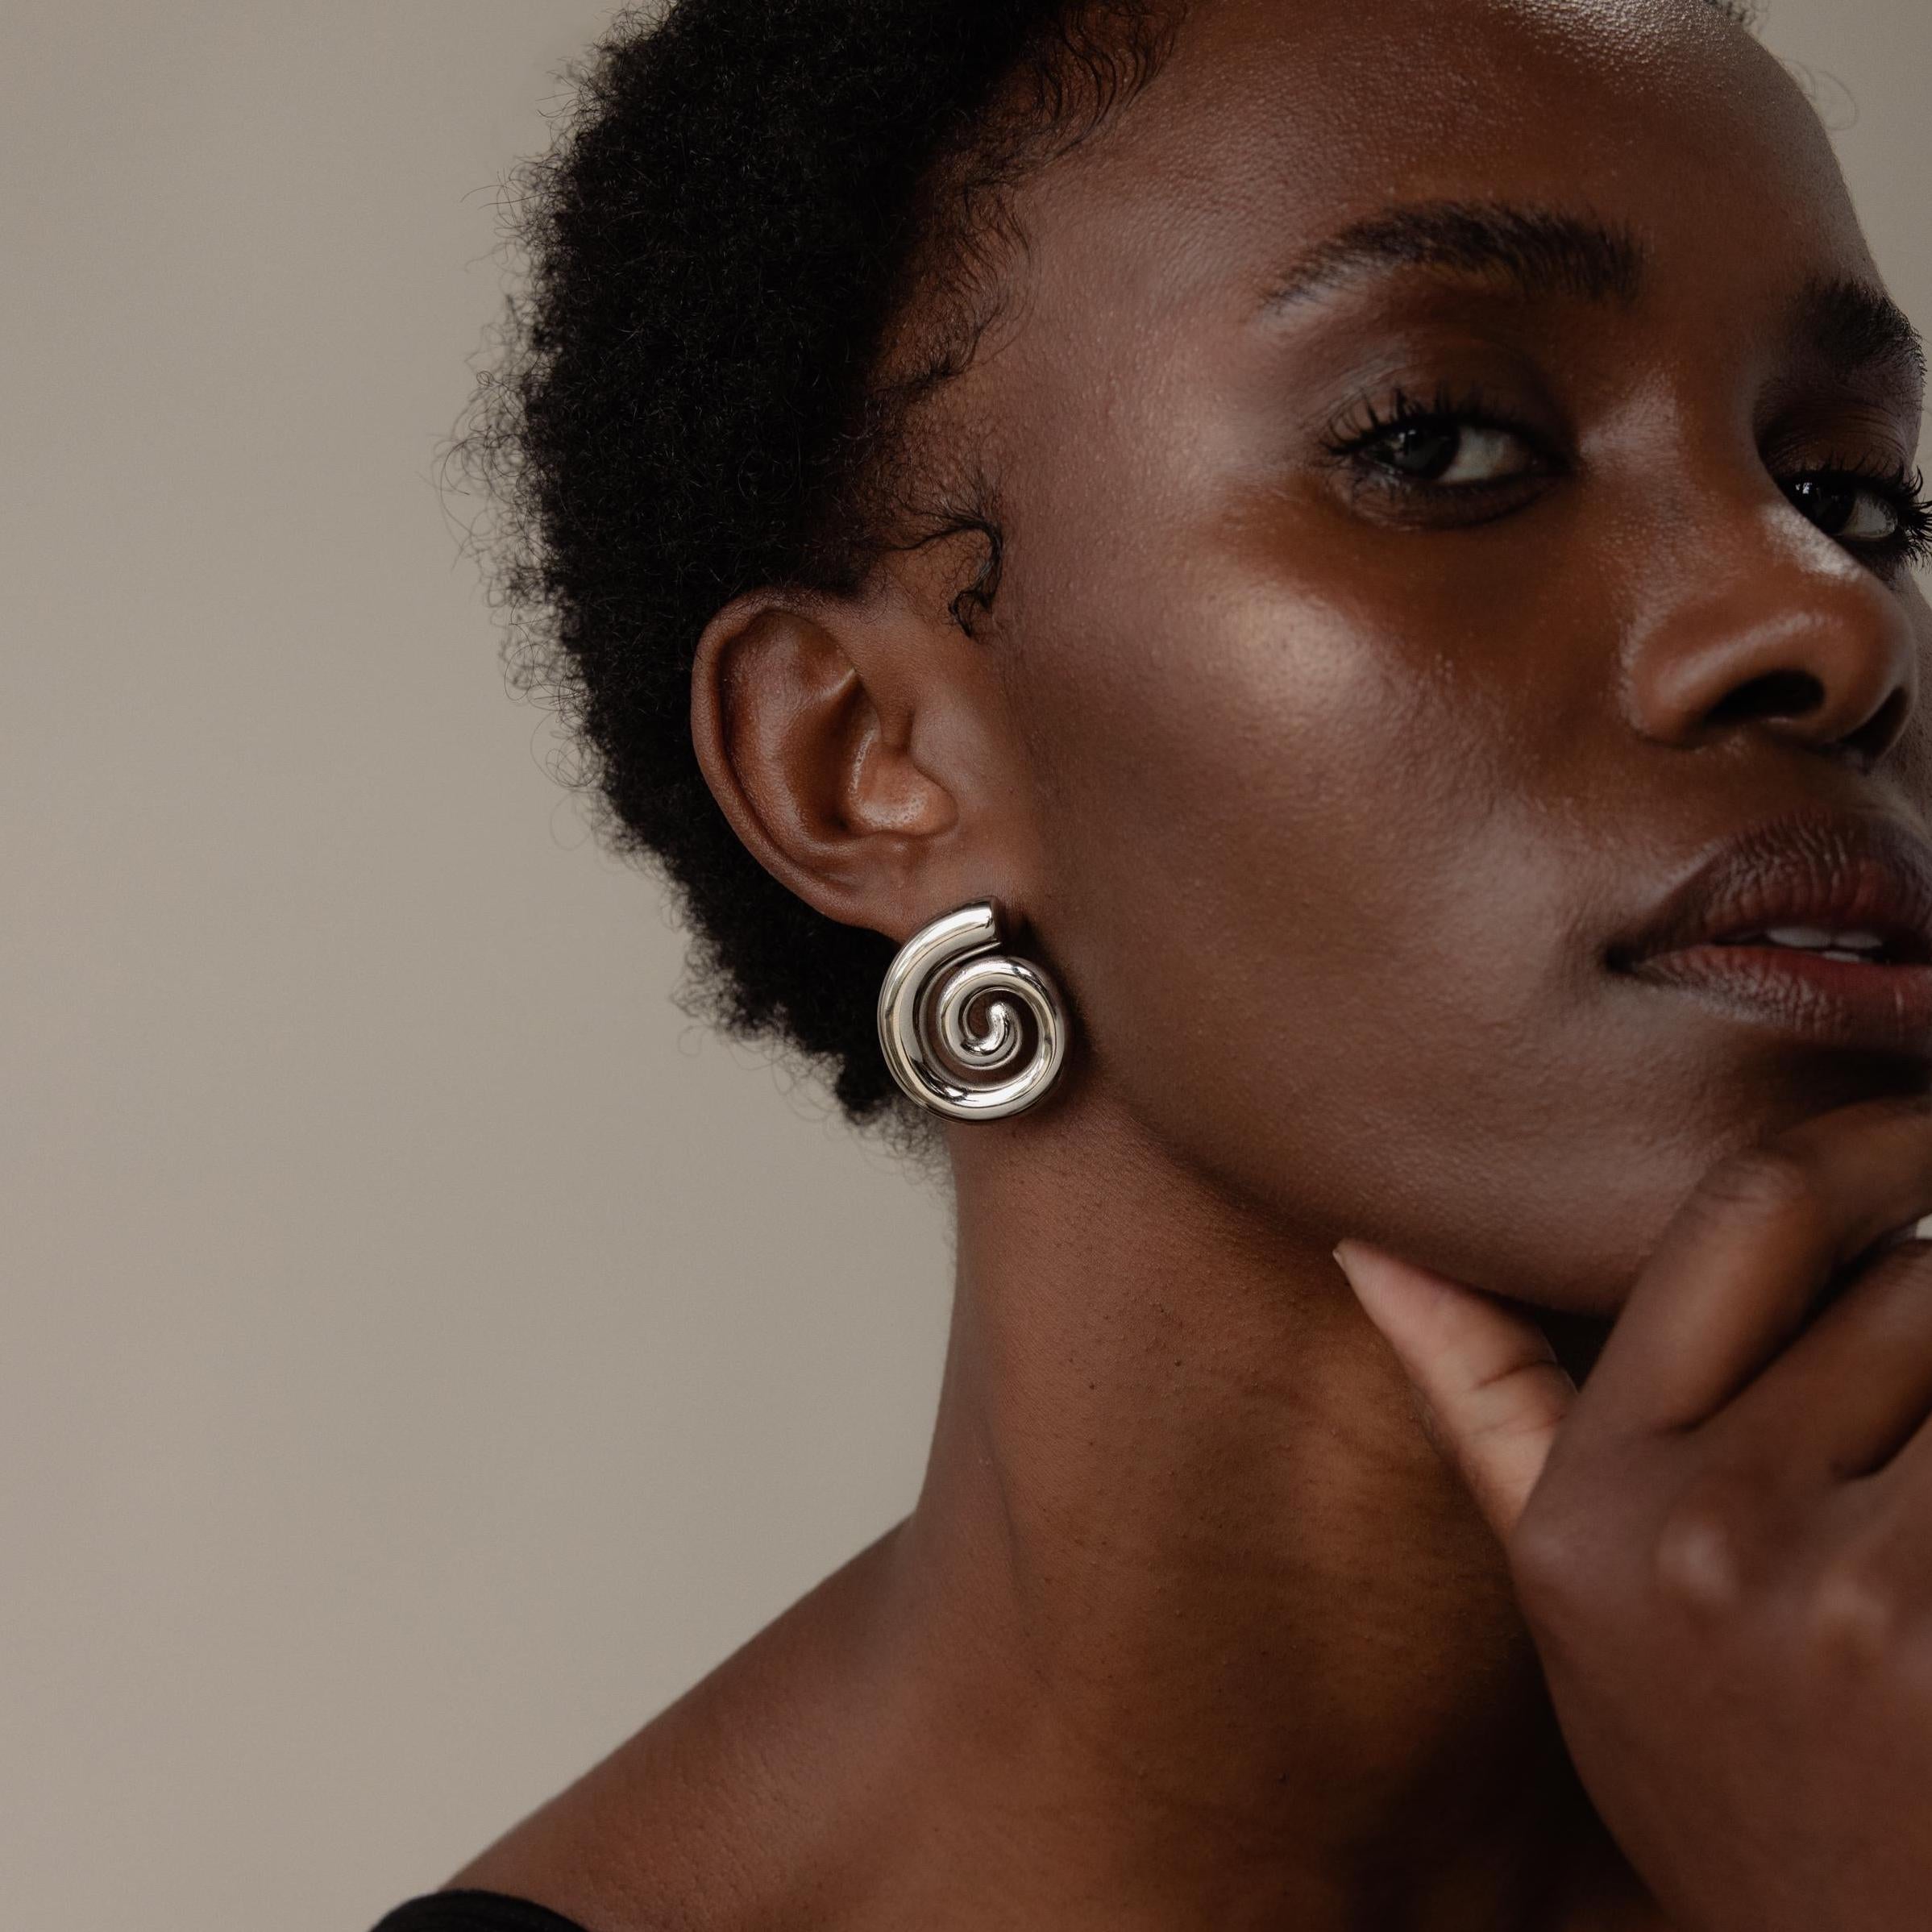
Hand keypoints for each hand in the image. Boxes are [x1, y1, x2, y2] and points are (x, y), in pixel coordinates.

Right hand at [1333, 1094, 1931, 1931]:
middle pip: (1908, 1281)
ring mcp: (1846, 1600)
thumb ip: (1484, 1404)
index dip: (1860, 1139)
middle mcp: (1703, 1536)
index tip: (1922, 1126)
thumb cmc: (1719, 1765)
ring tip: (1928, 1453)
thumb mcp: (1566, 1596)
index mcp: (1592, 1502)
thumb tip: (1368, 1248)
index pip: (1739, 1216)